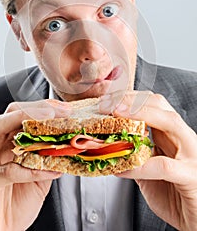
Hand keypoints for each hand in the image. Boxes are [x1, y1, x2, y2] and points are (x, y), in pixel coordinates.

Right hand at [0, 99, 70, 230]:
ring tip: (50, 123)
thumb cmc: (11, 209)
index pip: (20, 115)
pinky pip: (4, 171)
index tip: (65, 109)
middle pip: (9, 115)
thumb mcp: (37, 181)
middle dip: (36, 108)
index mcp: (5, 146)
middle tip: (59, 111)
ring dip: (25, 122)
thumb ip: (47, 162)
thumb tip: (68, 148)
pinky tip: (46, 170)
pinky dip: (26, 169)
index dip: (43, 108)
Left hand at [100, 91, 196, 230]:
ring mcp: (190, 154)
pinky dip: (140, 166)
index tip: (105, 100)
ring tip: (116, 115)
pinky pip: (164, 166)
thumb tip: (106, 148)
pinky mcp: (192, 175)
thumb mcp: (149, 169)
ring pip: (169, 122)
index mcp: (170, 134)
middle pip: (159, 105)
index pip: (152, 103)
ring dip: (140, 114)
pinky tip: (122, 170)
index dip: (128, 98)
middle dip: (130, 100)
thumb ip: (134, 156)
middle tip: (106, 104)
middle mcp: (182, 138)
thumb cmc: (175, 194)